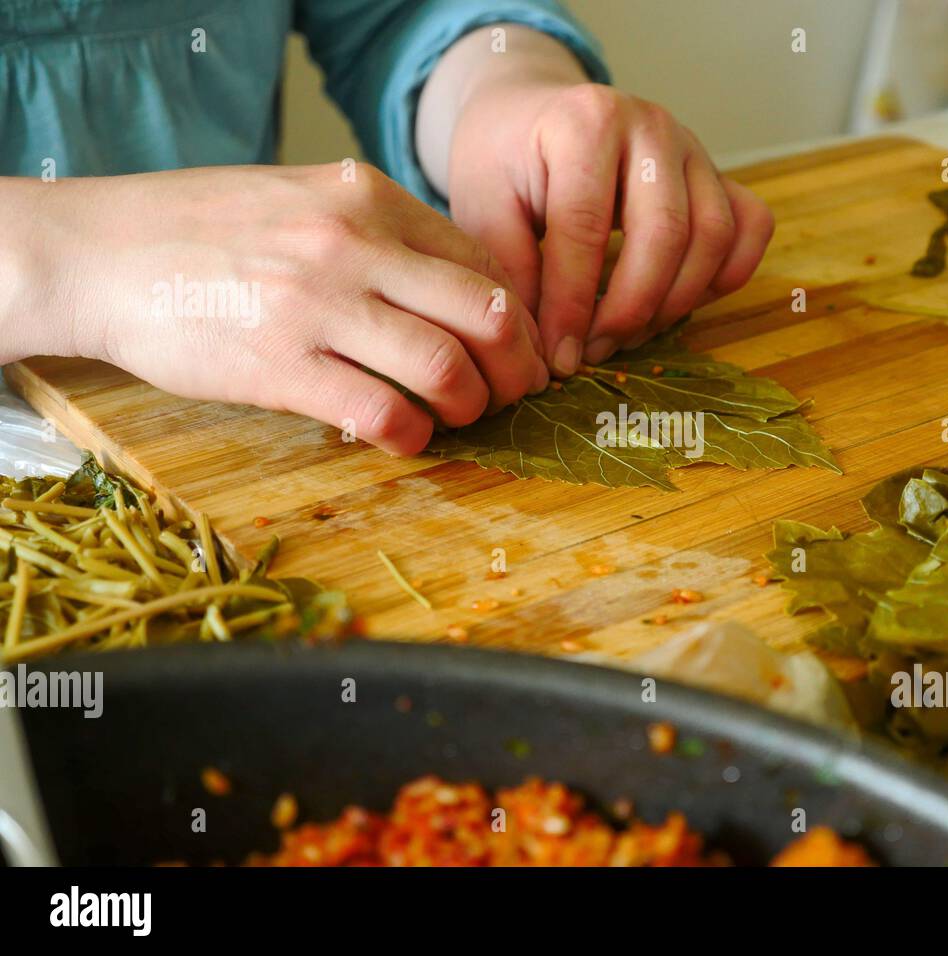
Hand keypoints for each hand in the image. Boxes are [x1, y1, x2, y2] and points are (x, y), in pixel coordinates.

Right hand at [14, 164, 549, 453]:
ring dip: (472, 406)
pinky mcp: (280, 366)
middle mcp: (353, 244)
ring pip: (447, 367)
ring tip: (457, 416)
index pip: (485, 265)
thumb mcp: (305, 200)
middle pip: (490, 315)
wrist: (99, 253)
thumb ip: (383, 235)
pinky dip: (413, 436)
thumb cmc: (208, 231)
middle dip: (519, 369)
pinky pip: (383, 412)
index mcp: (368, 198)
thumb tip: (466, 295)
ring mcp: (317, 305)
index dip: (521, 322)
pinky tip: (405, 438)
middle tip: (513, 396)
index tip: (522, 354)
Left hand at [424, 30, 774, 375]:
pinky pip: (750, 227)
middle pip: (666, 232)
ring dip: (676, 301)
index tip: (560, 356)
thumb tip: (551, 348)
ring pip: (714, 236)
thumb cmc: (504, 161)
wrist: (530, 115)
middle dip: (632, 309)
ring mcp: (693, 147)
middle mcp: (650, 127)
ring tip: (628, 334)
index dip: (573, 303)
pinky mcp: (717, 173)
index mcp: (586, 123)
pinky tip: (676, 302)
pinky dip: (725, 277)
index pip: (587, 227)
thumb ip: (512, 271)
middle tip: (596, 351)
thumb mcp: (481, 206)